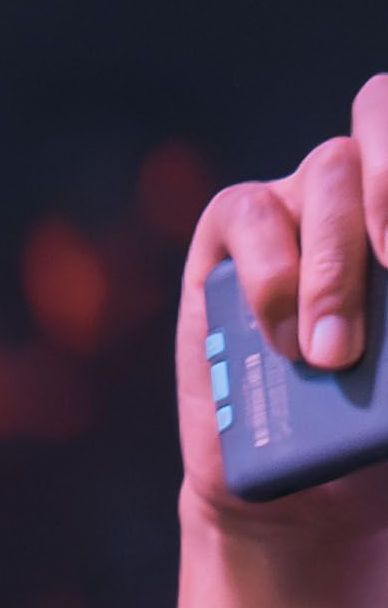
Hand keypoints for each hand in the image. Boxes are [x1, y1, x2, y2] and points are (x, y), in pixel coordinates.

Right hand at [184, 76, 387, 562]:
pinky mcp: (234, 233)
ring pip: (328, 172)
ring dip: (334, 270)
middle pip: (385, 122)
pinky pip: (249, 215)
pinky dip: (272, 278)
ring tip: (330, 355)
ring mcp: (305, 202)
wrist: (311, 485)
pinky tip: (282, 340)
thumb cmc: (385, 420)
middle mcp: (373, 187)